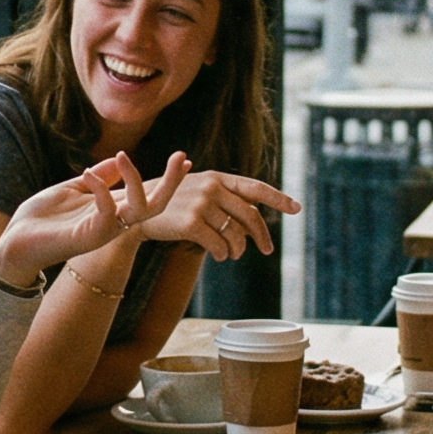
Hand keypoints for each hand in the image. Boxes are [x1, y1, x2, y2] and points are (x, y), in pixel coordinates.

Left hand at [0, 152, 185, 285]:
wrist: (13, 243)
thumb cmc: (41, 218)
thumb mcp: (72, 188)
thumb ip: (98, 177)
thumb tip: (118, 157)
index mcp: (111, 210)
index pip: (150, 196)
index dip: (169, 180)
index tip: (185, 158)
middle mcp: (112, 223)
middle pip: (156, 206)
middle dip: (172, 182)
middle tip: (181, 157)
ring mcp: (101, 232)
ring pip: (138, 211)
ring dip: (135, 179)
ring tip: (122, 156)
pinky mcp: (85, 238)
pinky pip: (106, 213)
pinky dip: (101, 189)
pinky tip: (88, 173)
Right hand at [137, 169, 297, 261]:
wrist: (135, 209)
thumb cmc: (169, 201)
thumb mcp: (196, 188)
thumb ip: (223, 197)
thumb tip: (253, 219)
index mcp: (217, 177)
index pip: (255, 187)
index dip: (278, 198)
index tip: (296, 208)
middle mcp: (212, 187)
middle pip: (250, 216)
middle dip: (261, 236)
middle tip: (266, 250)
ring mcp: (201, 204)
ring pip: (235, 234)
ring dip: (238, 249)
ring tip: (233, 254)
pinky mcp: (191, 223)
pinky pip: (219, 246)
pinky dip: (223, 254)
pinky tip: (220, 256)